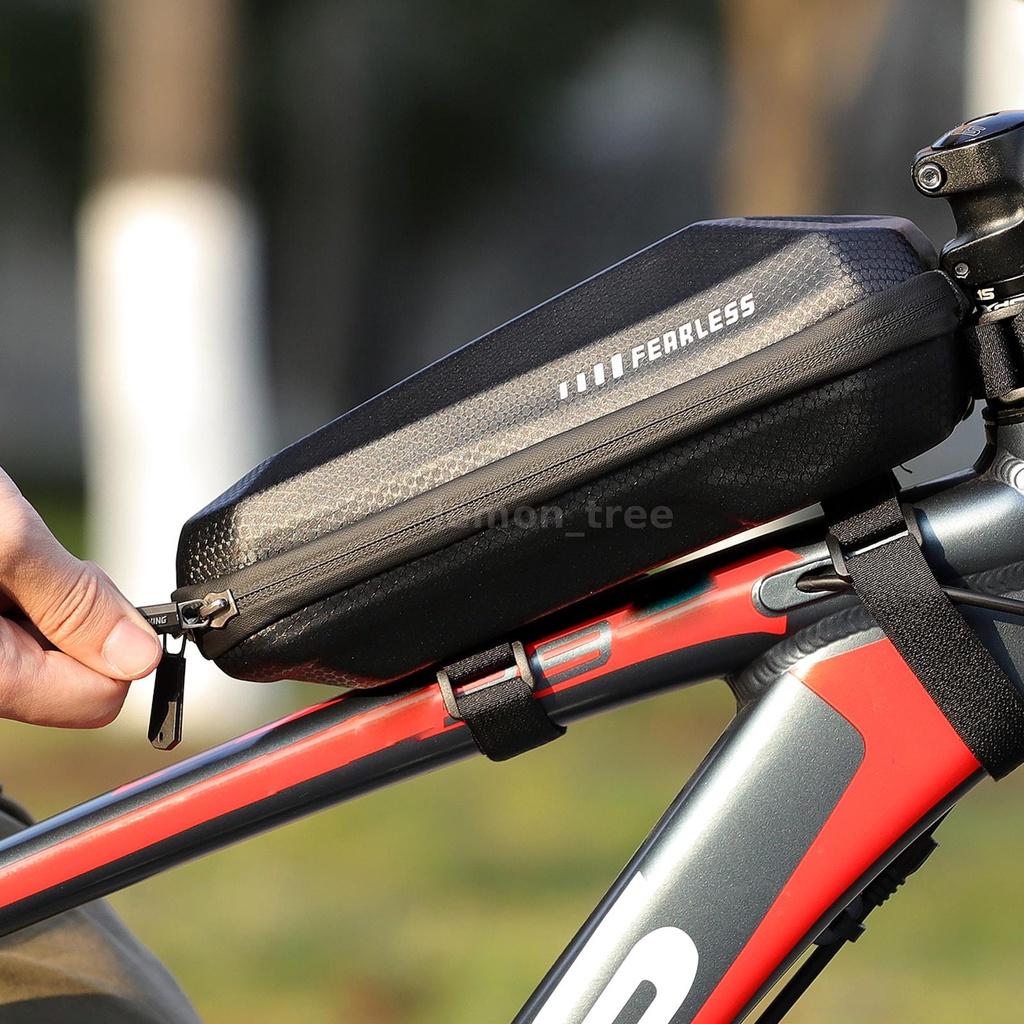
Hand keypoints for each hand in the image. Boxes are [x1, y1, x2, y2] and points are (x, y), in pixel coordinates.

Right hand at [0, 469, 161, 726]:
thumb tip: (142, 657)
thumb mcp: (4, 541)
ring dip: (44, 602)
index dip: (117, 641)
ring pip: (50, 649)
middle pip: (76, 675)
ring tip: (1, 557)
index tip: (93, 589)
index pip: (100, 698)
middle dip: (72, 617)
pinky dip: (21, 596)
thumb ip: (75, 603)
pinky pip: (22, 630)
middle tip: (27, 563)